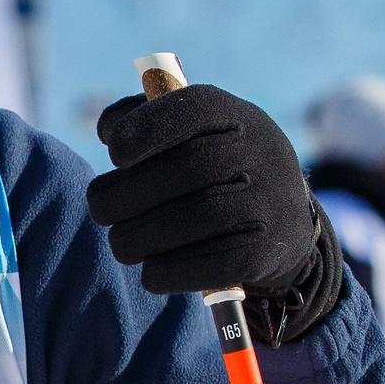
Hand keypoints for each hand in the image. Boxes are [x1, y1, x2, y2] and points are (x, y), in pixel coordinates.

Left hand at [86, 84, 319, 297]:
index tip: (115, 155)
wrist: (284, 223)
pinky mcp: (265, 252)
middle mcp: (258, 153)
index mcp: (234, 115)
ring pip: (186, 223)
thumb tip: (109, 129)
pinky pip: (205, 266)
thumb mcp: (193, 131)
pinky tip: (151, 270)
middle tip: (100, 210)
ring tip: (122, 243)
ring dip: (137, 239)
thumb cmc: (214, 169)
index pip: (190, 110)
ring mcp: (267, 203)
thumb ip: (145, 117)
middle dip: (123, 194)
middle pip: (181, 172)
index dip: (144, 129)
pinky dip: (166, 272)